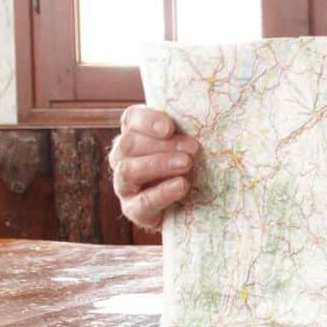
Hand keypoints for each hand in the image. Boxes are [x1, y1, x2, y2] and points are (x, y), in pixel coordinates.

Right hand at [109, 105, 199, 231]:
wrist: (191, 206)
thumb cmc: (192, 165)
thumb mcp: (190, 145)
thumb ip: (188, 131)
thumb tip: (204, 117)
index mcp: (135, 134)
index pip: (131, 119)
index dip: (147, 121)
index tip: (170, 128)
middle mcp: (122, 158)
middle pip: (128, 144)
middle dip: (162, 145)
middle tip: (193, 148)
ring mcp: (124, 185)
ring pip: (128, 170)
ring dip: (159, 165)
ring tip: (187, 164)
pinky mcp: (133, 210)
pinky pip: (141, 202)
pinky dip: (162, 192)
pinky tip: (181, 185)